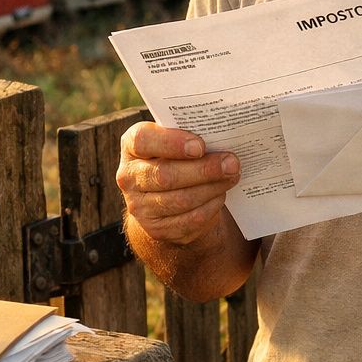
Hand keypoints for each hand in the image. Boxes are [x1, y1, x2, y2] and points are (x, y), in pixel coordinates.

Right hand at [117, 122, 240, 246]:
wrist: (163, 192)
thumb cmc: (174, 155)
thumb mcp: (174, 138)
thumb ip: (189, 133)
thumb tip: (222, 135)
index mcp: (131, 146)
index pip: (142, 141)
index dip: (171, 143)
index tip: (200, 146)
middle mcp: (129, 177)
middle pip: (165, 175)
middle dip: (203, 169)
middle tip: (231, 163)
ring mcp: (140, 207)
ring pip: (181, 200)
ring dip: (212, 188)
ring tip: (232, 176)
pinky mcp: (156, 229)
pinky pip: (189, 220)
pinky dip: (210, 206)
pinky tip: (220, 194)